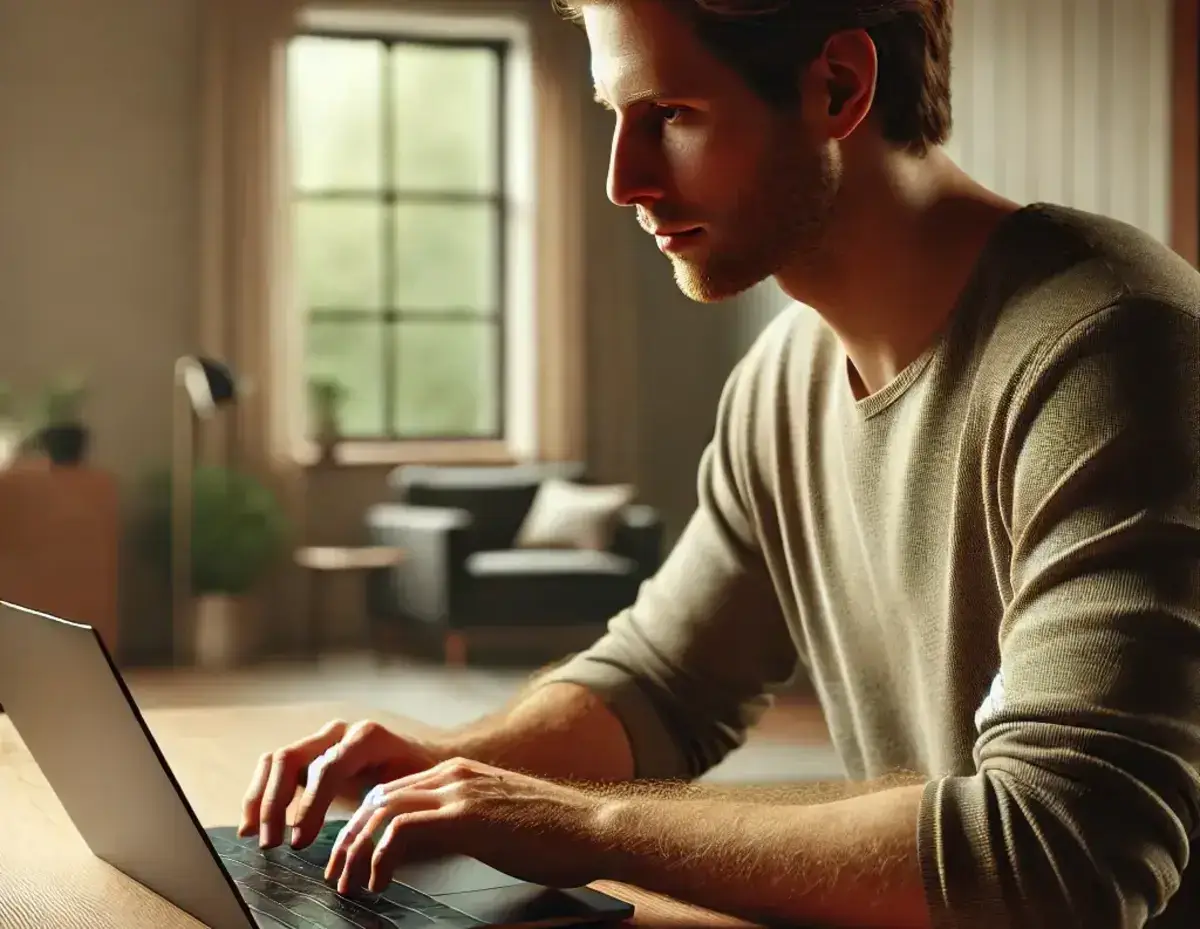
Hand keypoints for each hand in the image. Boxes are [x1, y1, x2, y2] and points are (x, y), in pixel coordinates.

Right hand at [239, 718, 448, 849]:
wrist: (423, 758)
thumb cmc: (418, 778)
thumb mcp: (409, 790)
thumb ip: (384, 808)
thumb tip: (364, 842)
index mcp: (366, 738)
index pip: (327, 767)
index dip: (311, 806)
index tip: (300, 841)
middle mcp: (338, 733)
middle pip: (292, 757)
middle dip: (276, 802)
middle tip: (272, 843)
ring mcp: (320, 740)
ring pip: (277, 760)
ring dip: (260, 798)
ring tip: (255, 835)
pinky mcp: (309, 754)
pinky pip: (275, 768)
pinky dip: (259, 794)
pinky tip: (252, 825)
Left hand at [324, 756, 610, 894]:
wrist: (596, 829)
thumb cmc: (557, 836)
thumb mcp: (498, 824)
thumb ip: (464, 825)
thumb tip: (431, 848)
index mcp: (460, 774)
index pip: (391, 791)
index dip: (362, 826)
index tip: (350, 860)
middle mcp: (454, 774)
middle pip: (377, 798)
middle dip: (348, 838)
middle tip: (336, 876)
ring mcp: (459, 791)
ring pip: (381, 810)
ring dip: (355, 849)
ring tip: (348, 884)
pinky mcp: (466, 815)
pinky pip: (402, 829)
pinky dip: (380, 856)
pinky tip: (379, 882)